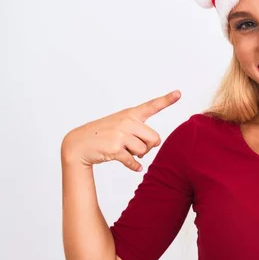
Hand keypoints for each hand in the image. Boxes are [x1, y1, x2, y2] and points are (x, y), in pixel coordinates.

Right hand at [61, 90, 181, 171]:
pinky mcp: (115, 149)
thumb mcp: (120, 124)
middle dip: (149, 146)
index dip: (167, 100)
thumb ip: (139, 130)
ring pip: (144, 150)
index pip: (151, 105)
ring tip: (125, 150)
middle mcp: (127, 122)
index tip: (179, 93)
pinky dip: (135, 166)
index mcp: (130, 114)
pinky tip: (134, 166)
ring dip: (138, 155)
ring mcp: (120, 135)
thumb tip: (154, 144)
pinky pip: (133, 161)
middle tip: (137, 147)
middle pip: (155, 138)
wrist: (78, 144)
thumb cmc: (103, 134)